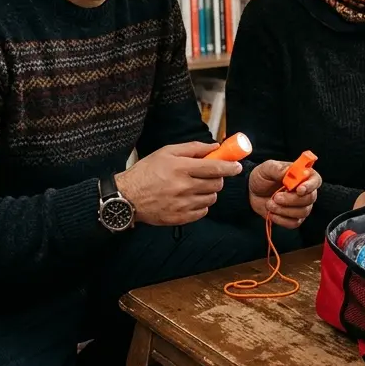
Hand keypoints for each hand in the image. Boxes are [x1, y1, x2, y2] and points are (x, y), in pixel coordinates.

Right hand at [114, 142, 241, 226]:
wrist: (127, 198)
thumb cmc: (146, 172)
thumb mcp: (166, 152)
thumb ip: (193, 148)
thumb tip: (215, 147)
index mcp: (181, 168)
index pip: (215, 167)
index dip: (230, 167)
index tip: (237, 166)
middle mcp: (183, 187)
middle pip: (216, 184)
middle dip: (217, 178)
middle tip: (208, 175)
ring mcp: (182, 204)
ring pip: (211, 198)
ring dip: (209, 192)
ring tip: (195, 187)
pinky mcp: (180, 218)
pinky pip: (203, 211)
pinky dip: (201, 205)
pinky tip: (189, 198)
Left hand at [249, 160, 322, 228]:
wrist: (252, 193)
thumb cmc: (262, 178)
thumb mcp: (267, 169)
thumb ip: (278, 169)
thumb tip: (290, 171)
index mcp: (302, 175)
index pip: (315, 180)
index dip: (310, 186)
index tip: (299, 190)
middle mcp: (305, 190)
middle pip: (310, 198)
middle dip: (292, 200)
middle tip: (276, 197)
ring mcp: (301, 205)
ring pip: (303, 212)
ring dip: (284, 210)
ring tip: (270, 204)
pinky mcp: (294, 217)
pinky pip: (294, 223)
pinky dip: (281, 220)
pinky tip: (272, 213)